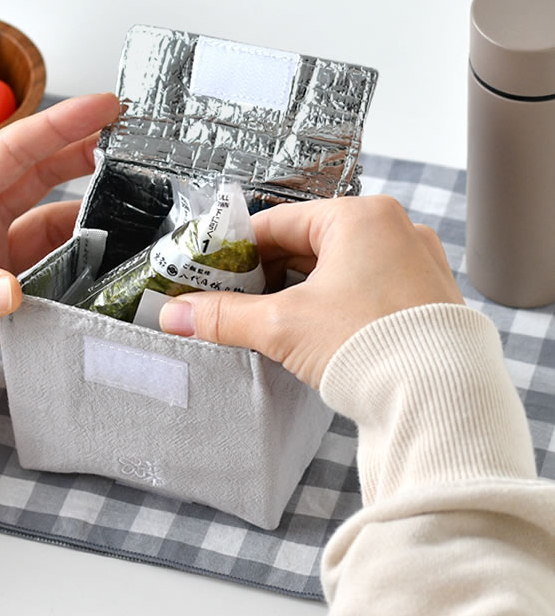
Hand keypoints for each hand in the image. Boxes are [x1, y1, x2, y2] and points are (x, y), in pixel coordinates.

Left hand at [0, 93, 119, 404]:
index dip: (62, 125)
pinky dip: (81, 277)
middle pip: (43, 180)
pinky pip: (55, 281)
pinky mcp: (7, 303)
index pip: (16, 152)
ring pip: (55, 233)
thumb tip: (10, 291)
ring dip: (89, 227)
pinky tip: (102, 277)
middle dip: (84, 158)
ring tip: (130, 223)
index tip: (105, 108)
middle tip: (130, 148)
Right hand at [159, 195, 464, 388]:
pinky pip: (365, 287)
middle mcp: (394, 230)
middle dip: (268, 272)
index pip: (279, 222)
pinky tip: (314, 327)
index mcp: (360, 217)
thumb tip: (176, 316)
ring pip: (338, 266)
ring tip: (270, 316)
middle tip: (235, 297)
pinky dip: (334, 301)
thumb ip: (224, 316)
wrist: (440, 399)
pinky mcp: (423, 297)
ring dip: (300, 289)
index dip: (238, 247)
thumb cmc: (371, 345)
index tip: (214, 269)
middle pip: (309, 243)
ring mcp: (414, 263)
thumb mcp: (283, 326)